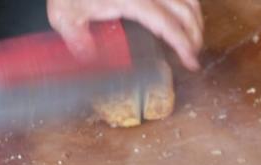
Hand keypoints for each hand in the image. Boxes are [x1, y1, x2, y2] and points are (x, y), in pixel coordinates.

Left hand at [47, 0, 203, 70]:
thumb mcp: (64, 13)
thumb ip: (77, 38)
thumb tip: (88, 57)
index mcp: (132, 1)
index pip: (168, 26)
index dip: (184, 45)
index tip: (192, 62)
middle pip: (186, 12)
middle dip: (195, 35)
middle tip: (193, 53)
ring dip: (196, 18)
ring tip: (193, 35)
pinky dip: (188, 3)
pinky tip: (184, 13)